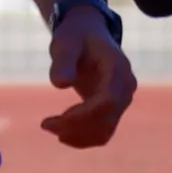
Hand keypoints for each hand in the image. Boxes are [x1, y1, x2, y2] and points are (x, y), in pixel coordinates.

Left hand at [36, 4, 137, 147]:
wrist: (87, 34)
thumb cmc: (75, 36)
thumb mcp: (65, 42)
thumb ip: (63, 61)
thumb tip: (60, 84)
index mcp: (118, 68)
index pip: (107, 102)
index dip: (81, 116)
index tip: (53, 120)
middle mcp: (126, 87)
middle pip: (106, 119)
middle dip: (75, 127)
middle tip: (45, 125)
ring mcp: (122, 100)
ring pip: (105, 131)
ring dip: (77, 136)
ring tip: (49, 127)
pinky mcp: (113, 109)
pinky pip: (102, 133)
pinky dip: (83, 138)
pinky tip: (61, 134)